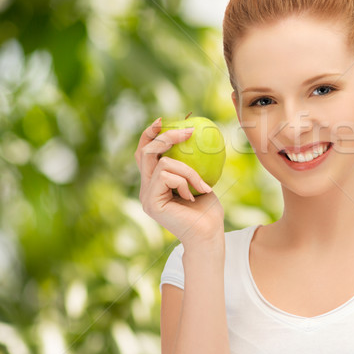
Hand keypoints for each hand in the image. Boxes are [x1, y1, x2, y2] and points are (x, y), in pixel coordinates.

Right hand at [135, 118, 224, 252]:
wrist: (209, 234)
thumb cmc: (208, 209)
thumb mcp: (200, 179)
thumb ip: (190, 163)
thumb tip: (194, 133)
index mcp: (154, 183)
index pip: (144, 153)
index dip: (149, 134)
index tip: (162, 120)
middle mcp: (145, 188)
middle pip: (146, 151)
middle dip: (166, 136)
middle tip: (190, 132)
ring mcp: (146, 196)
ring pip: (163, 163)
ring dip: (188, 170)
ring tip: (201, 186)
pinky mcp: (150, 201)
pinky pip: (168, 176)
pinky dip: (186, 181)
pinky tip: (193, 196)